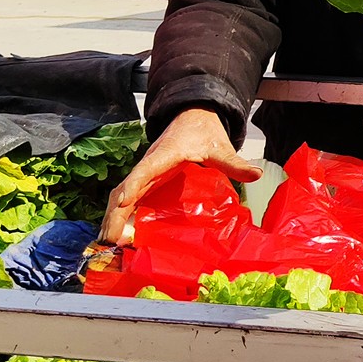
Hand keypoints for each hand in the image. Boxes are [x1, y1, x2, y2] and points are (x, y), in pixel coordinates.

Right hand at [99, 107, 259, 245]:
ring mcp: (145, 175)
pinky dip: (118, 216)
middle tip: (109, 240)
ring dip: (112, 218)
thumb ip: (235, 163)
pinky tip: (117, 237)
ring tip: (107, 244)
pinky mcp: (146, 182)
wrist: (192, 117)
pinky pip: (128, 199)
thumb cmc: (204, 133)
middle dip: (115, 213)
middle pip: (125, 189)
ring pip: (121, 196)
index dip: (134, 186)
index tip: (123, 202)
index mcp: (165, 155)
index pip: (145, 171)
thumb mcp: (221, 148)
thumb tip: (255, 175)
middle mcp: (149, 165)